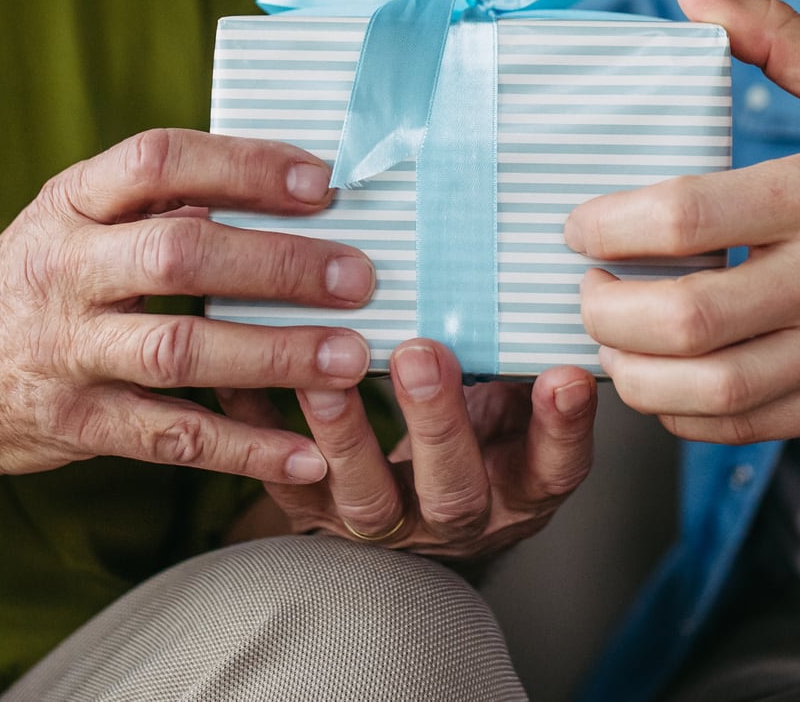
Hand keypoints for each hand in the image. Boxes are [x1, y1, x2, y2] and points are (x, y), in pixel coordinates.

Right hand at [0, 129, 379, 484]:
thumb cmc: (35, 281)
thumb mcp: (73, 220)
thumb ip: (158, 204)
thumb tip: (288, 186)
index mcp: (70, 204)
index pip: (156, 162)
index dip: (240, 165)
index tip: (319, 181)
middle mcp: (62, 271)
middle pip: (179, 257)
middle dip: (277, 264)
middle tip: (357, 274)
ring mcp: (65, 352)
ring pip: (179, 352)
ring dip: (273, 356)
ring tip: (348, 357)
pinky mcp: (75, 424)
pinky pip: (171, 439)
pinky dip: (244, 450)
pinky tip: (306, 455)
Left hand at [218, 341, 596, 562]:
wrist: (416, 500)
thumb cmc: (477, 428)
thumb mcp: (513, 402)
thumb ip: (518, 359)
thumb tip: (524, 277)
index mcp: (520, 487)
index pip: (555, 468)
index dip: (562, 429)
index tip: (561, 376)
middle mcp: (458, 517)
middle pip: (454, 490)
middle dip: (437, 423)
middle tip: (424, 355)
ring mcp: (386, 523)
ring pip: (366, 499)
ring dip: (346, 435)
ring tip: (327, 377)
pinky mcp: (316, 513)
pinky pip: (285, 480)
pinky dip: (258, 429)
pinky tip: (237, 379)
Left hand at [566, 0, 799, 444]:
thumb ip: (777, 35)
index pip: (694, 216)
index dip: (613, 225)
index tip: (579, 222)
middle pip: (689, 317)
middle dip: (606, 308)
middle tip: (582, 286)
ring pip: (709, 389)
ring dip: (633, 372)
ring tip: (608, 338)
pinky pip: (741, 426)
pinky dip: (681, 411)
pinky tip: (660, 378)